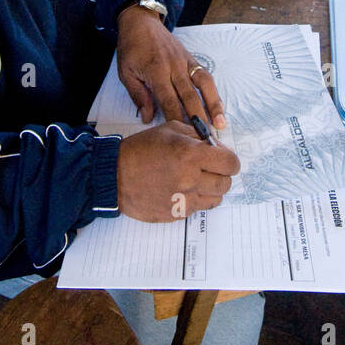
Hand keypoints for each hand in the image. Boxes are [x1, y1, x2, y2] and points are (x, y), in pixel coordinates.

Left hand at [117, 7, 226, 128]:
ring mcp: (185, 62)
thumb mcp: (125, 73)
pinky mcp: (191, 59)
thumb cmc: (131, 48)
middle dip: (198, 118)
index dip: (176, 119)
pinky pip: (205, 76)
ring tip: (220, 124)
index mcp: (155, 71)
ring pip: (203, 85)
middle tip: (205, 138)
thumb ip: (138, 96)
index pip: (168, 100)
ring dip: (213, 105)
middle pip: (189, 96)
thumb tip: (148, 118)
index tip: (182, 137)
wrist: (141, 22)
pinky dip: (213, 92)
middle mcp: (174, 67)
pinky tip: (218, 107)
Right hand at [117, 120, 239, 221]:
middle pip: (226, 183)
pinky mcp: (176, 214)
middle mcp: (190, 179)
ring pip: (216, 199)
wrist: (114, 175)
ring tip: (194, 180)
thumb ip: (197, 136)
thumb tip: (217, 147)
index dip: (230, 160)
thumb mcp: (170, 130)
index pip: (231, 163)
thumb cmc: (141, 150)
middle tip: (208, 169)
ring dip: (210, 189)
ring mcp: (184, 200)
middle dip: (221, 174)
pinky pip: (198, 208)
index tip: (223, 159)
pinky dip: (194, 200)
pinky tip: (179, 190)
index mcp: (191, 154)